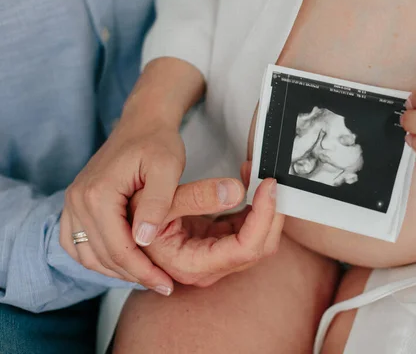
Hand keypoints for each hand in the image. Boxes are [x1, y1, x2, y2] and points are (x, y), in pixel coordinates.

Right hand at [59, 58, 206, 294]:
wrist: (142, 123)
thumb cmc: (158, 143)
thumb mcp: (167, 168)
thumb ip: (157, 203)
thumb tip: (142, 240)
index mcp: (97, 193)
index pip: (118, 247)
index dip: (143, 271)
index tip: (167, 284)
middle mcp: (77, 200)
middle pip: (102, 255)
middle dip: (133, 275)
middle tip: (163, 285)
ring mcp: (72, 203)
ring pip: (87, 254)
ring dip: (115, 271)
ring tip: (146, 277)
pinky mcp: (76, 204)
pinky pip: (78, 243)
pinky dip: (98, 258)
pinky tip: (124, 263)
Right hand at [132, 162, 284, 287]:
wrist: (118, 194)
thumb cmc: (131, 192)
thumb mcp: (161, 189)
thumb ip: (198, 195)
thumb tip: (237, 192)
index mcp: (187, 263)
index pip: (244, 249)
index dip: (264, 218)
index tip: (269, 186)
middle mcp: (199, 269)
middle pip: (256, 250)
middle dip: (269, 214)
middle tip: (268, 178)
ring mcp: (207, 259)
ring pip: (255, 242)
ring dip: (262, 209)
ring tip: (251, 174)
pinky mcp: (211, 245)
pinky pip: (243, 233)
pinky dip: (251, 209)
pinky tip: (245, 183)